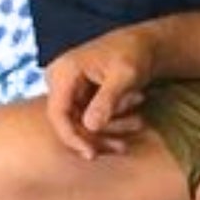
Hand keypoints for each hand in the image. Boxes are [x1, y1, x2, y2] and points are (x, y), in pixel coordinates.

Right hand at [44, 26, 159, 158]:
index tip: (92, 154)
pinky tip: (129, 127)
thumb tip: (90, 126)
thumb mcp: (125, 76)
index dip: (72, 137)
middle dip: (95, 136)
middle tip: (125, 143)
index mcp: (64, 71)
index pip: (57, 113)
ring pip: (78, 123)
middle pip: (67, 122)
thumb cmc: (135, 55)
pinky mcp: (76, 95)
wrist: (141, 45)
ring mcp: (66, 88)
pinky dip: (107, 126)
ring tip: (135, 128)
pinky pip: (85, 119)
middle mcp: (58, 79)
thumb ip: (108, 99)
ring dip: (106, 132)